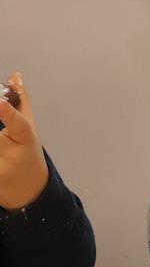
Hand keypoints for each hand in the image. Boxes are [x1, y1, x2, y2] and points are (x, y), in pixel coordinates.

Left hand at [0, 74, 48, 210]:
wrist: (29, 191)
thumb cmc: (27, 155)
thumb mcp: (28, 129)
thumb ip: (21, 102)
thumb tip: (15, 76)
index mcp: (25, 138)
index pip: (18, 123)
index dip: (8, 111)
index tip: (1, 102)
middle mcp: (13, 154)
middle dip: (0, 124)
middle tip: (0, 127)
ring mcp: (2, 170)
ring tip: (2, 146)